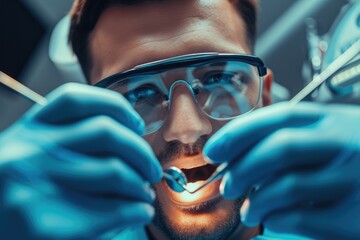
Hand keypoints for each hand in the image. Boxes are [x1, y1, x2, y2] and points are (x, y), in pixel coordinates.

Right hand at [0, 83, 161, 238]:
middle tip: (152, 170)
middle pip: (106, 132)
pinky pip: (111, 211)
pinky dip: (136, 210)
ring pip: (114, 171)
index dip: (117, 107)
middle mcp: (27, 152)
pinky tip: (139, 212)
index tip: (137, 124)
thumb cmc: (19, 193)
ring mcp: (32, 189)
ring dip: (141, 184)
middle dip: (141, 152)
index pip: (77, 99)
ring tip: (144, 194)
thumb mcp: (32, 154)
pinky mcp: (43, 227)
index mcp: (27, 131)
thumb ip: (68, 141)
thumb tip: (130, 139)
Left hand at [204, 102, 359, 238]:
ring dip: (256, 201)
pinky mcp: (358, 214)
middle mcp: (344, 141)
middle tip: (226, 186)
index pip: (275, 117)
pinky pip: (302, 217)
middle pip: (278, 149)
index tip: (213, 151)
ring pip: (287, 186)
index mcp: (330, 119)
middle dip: (241, 169)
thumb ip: (291, 136)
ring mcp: (354, 177)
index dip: (237, 134)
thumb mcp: (329, 134)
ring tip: (248, 209)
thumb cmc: (357, 157)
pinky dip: (276, 219)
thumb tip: (237, 153)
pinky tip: (272, 220)